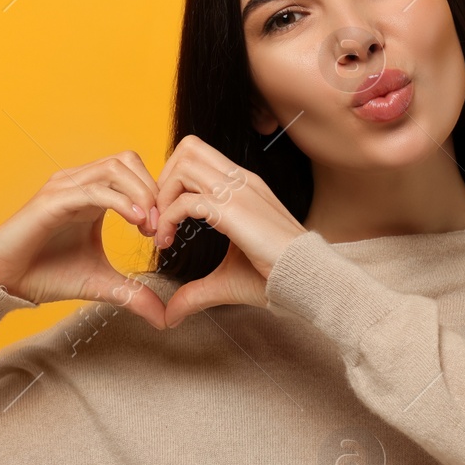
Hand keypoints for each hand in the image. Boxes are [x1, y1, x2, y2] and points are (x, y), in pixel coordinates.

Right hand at [0, 152, 168, 328]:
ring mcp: (64, 188)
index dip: (155, 195)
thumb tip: (164, 318)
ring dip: (140, 193)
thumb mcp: (101, 284)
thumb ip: (133, 294)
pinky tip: (136, 223)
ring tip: (149, 226)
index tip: (163, 231)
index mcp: (92, 194)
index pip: (133, 172)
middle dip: (152, 190)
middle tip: (159, 227)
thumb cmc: (46, 275)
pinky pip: (93, 190)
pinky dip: (120, 202)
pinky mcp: (52, 201)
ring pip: (114, 168)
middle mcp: (78, 183)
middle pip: (127, 160)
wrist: (4, 282)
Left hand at [151, 134, 306, 327]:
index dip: (174, 180)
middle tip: (157, 217)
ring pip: (184, 167)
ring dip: (163, 197)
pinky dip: (167, 218)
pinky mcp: (234, 210)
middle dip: (164, 180)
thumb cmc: (274, 277)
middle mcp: (241, 180)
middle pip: (188, 149)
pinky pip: (186, 201)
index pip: (199, 156)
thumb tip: (171, 315)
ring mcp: (239, 191)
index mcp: (243, 186)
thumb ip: (196, 290)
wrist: (307, 279)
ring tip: (159, 230)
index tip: (165, 216)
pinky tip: (167, 243)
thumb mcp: (226, 278)